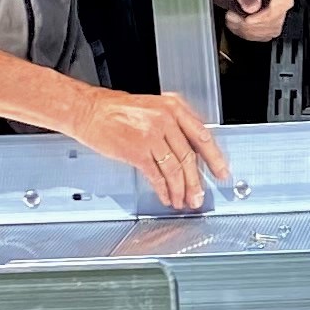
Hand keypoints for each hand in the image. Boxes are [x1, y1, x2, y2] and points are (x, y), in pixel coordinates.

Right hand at [66, 83, 231, 212]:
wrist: (88, 110)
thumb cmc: (115, 110)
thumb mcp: (152, 108)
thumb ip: (172, 125)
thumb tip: (189, 151)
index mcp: (173, 107)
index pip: (202, 135)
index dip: (214, 157)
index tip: (221, 171)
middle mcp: (165, 119)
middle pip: (189, 157)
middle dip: (196, 182)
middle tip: (199, 196)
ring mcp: (152, 135)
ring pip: (175, 169)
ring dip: (180, 190)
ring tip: (182, 201)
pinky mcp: (137, 151)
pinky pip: (157, 175)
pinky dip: (163, 190)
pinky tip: (166, 197)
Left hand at [216, 0, 292, 44]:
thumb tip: (253, 8)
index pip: (283, 0)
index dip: (268, 14)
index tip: (249, 19)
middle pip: (278, 16)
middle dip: (255, 23)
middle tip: (234, 18)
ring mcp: (271, 3)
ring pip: (272, 27)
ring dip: (250, 30)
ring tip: (232, 19)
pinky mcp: (263, 14)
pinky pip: (263, 32)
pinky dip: (248, 33)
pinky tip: (235, 23)